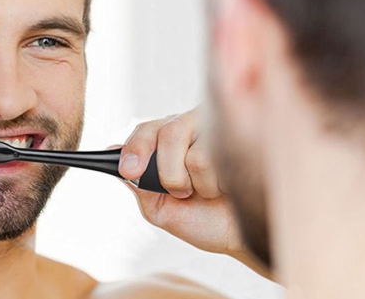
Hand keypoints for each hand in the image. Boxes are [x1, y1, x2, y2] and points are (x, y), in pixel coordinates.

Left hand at [116, 107, 270, 277]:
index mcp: (168, 142)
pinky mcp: (240, 135)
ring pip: (191, 148)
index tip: (130, 172)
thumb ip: (140, 185)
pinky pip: (214, 155)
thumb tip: (117, 155)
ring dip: (198, 183)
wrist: (247, 236)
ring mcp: (217, 128)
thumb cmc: (207, 221)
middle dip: (169, 173)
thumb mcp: (162, 210)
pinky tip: (228, 185)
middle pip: (166, 132)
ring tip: (211, 190)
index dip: (135, 149)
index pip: (145, 131)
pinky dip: (217, 182)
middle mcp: (190, 128)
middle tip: (182, 192)